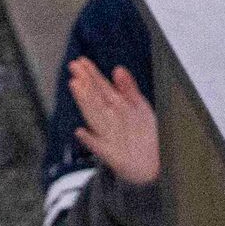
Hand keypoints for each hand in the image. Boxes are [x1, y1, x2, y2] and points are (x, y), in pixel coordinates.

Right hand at [67, 58, 159, 186]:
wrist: (150, 164)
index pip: (100, 87)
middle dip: (85, 83)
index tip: (81, 61)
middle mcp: (108, 118)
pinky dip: (89, 140)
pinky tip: (81, 132)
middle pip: (94, 98)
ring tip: (77, 87)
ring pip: (94, 116)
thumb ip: (128, 88)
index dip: (91, 74)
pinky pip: (98, 146)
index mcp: (115, 106)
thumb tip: (117, 68)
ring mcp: (107, 135)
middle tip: (75, 69)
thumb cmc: (143, 133)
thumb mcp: (139, 107)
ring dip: (85, 103)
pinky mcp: (110, 154)